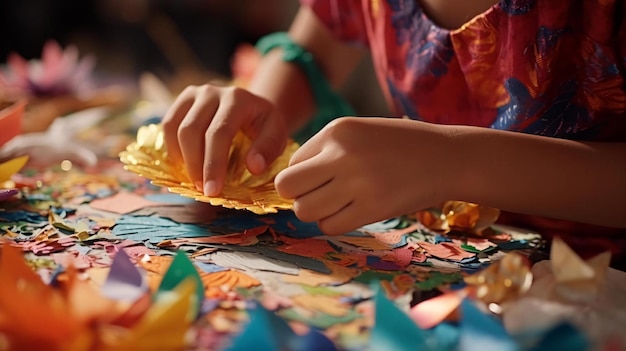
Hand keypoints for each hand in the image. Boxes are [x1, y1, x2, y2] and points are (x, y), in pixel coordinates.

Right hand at [162, 84, 287, 195]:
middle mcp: (213, 91)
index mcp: (238, 99)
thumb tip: (254, 167)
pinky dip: (173, 148)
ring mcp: (195, 92)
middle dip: (195, 165)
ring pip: (175, 128)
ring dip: (182, 159)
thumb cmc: (263, 124)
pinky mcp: (183, 99)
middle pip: (192, 130)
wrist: (252, 105)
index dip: (213, 164)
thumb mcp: (277, 134)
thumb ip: (268, 148)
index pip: (219, 133)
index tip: (212, 191)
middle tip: (203, 190)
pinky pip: (168, 124)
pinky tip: (185, 164)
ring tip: (195, 179)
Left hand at [275, 117, 455, 234]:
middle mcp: (342, 154)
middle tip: (319, 196)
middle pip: (288, 186)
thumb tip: (290, 180)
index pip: (292, 162)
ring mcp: (357, 182)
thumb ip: (326, 150)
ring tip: (337, 205)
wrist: (447, 157)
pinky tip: (353, 213)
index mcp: (336, 130)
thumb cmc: (400, 145)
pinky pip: (330, 226)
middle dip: (298, 195)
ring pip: (305, 210)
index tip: (323, 179)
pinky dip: (335, 224)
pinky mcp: (372, 208)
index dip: (303, 175)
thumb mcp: (359, 132)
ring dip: (316, 213)